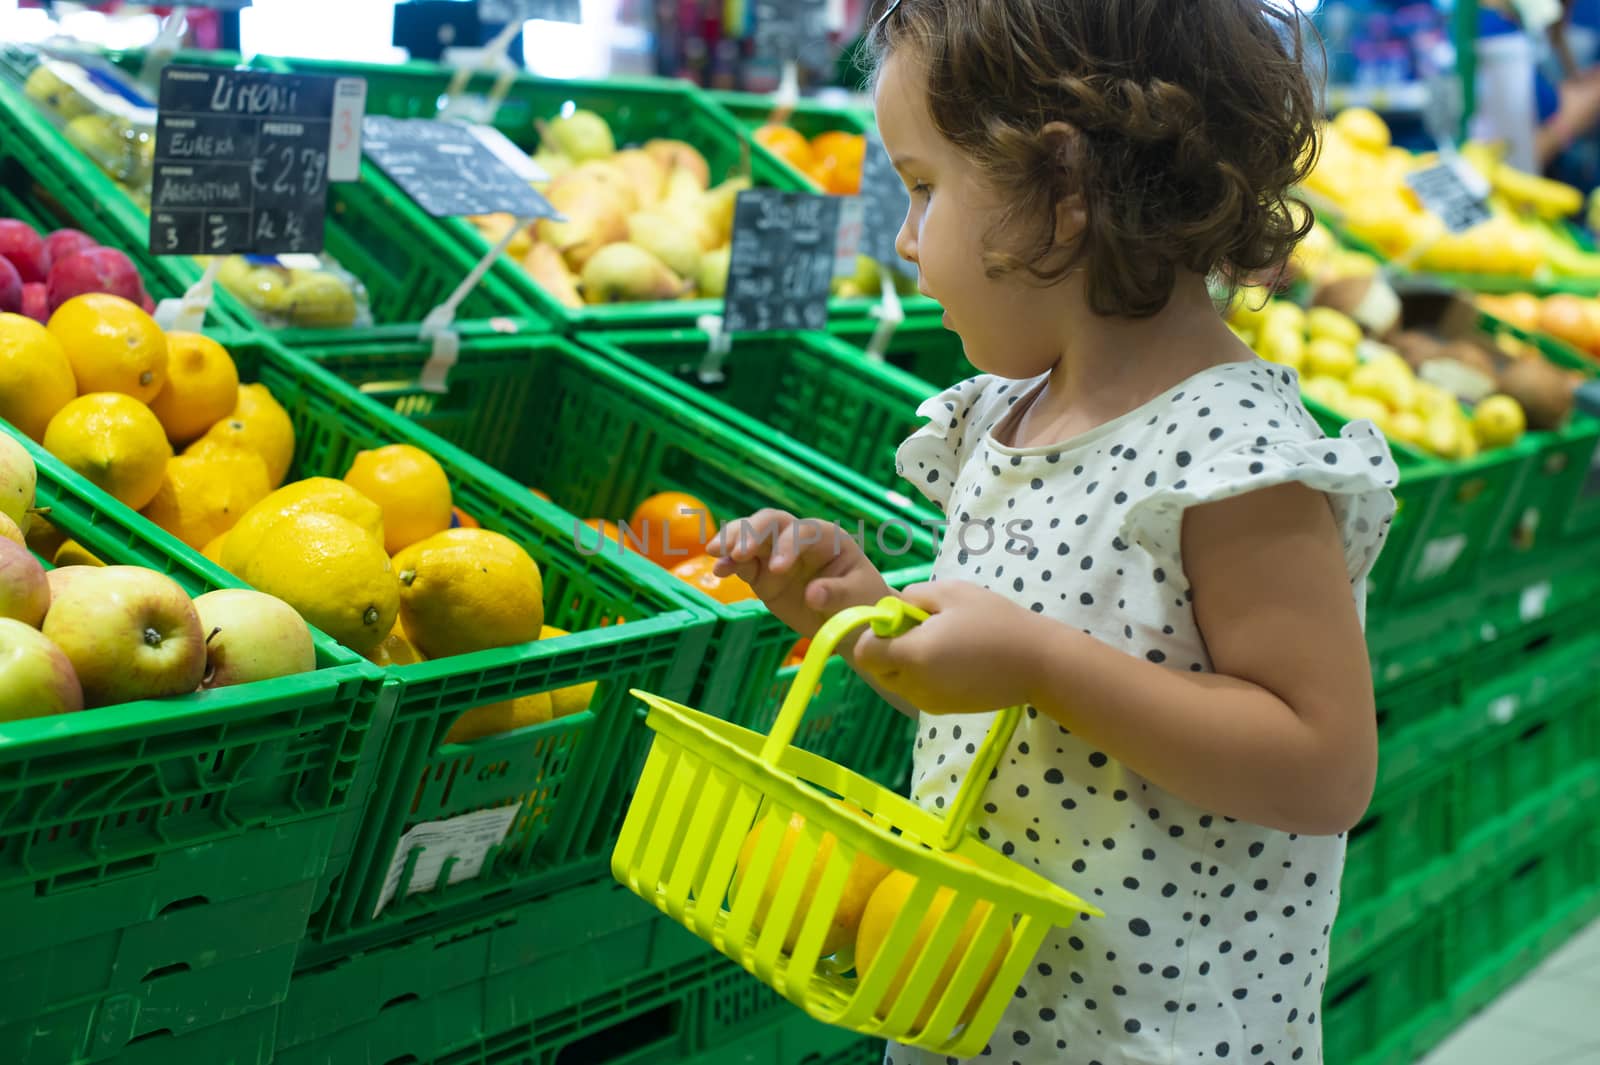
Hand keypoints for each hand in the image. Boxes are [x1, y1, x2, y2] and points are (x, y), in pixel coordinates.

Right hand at [706, 509, 891, 638]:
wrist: (853, 624)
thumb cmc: (863, 604)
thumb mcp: (857, 599)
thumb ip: (836, 594)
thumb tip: (813, 594)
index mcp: (827, 538)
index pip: (802, 531)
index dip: (787, 545)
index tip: (778, 569)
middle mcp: (799, 540)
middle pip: (770, 522)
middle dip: (752, 533)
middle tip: (738, 553)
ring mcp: (777, 555)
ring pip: (751, 536)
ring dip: (732, 539)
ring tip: (716, 552)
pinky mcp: (763, 575)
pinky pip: (742, 564)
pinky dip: (728, 564)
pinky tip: (718, 570)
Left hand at [851, 580, 1046, 714]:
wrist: (1037, 663)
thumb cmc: (996, 621)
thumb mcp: (952, 592)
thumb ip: (912, 597)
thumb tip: (893, 610)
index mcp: (913, 655)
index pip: (865, 652)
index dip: (875, 633)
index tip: (902, 620)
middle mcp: (915, 685)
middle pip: (877, 669)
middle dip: (888, 648)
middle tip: (923, 629)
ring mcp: (929, 702)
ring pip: (896, 681)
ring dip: (905, 663)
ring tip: (942, 644)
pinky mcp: (943, 710)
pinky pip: (917, 691)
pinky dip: (923, 676)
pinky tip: (953, 661)